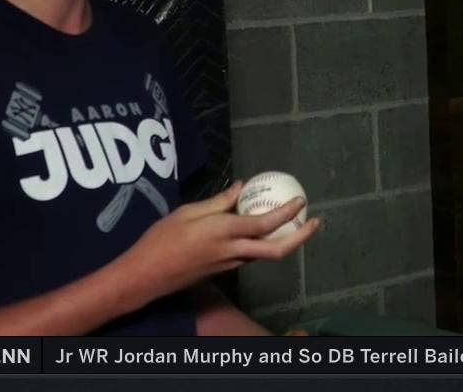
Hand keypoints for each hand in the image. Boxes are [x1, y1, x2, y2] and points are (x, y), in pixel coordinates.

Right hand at [123, 181, 320, 299]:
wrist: (147, 276)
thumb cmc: (162, 239)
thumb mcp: (187, 212)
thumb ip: (218, 201)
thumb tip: (241, 186)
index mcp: (224, 232)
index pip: (265, 224)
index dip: (287, 213)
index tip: (301, 201)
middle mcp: (233, 251)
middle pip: (277, 250)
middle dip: (300, 238)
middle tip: (315, 223)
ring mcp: (230, 265)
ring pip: (265, 255)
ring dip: (284, 241)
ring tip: (293, 223)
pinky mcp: (223, 271)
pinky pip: (250, 256)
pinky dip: (263, 244)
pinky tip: (261, 231)